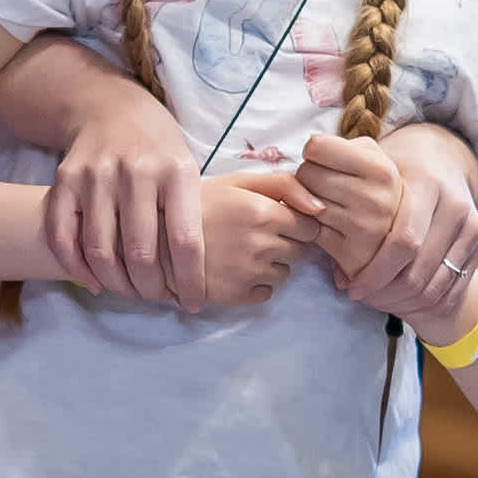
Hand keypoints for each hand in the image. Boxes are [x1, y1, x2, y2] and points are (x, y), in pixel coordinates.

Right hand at [42, 90, 209, 307]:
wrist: (110, 107)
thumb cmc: (158, 147)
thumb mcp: (188, 166)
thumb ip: (194, 213)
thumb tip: (205, 274)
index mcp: (176, 170)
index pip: (185, 240)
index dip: (190, 281)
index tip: (193, 303)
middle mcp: (135, 171)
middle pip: (140, 252)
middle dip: (151, 289)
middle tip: (158, 299)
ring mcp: (96, 175)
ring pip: (100, 250)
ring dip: (116, 284)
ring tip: (130, 293)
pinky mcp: (65, 180)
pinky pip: (63, 236)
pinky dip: (77, 268)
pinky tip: (95, 282)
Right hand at [199, 166, 324, 306]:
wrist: (157, 236)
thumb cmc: (201, 203)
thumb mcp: (240, 181)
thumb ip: (285, 186)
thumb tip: (320, 206)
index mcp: (264, 212)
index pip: (310, 227)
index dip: (297, 224)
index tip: (277, 220)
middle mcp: (261, 245)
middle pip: (300, 251)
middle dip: (285, 243)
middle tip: (255, 234)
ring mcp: (250, 273)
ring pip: (284, 273)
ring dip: (271, 264)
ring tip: (240, 251)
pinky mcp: (238, 296)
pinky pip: (266, 293)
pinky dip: (255, 284)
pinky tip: (233, 268)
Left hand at [295, 133, 408, 287]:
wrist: (401, 230)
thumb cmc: (372, 184)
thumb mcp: (369, 155)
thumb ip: (339, 146)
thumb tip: (309, 155)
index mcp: (382, 171)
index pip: (317, 147)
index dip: (316, 152)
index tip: (326, 160)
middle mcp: (376, 201)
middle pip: (307, 174)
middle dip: (309, 177)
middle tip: (327, 186)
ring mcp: (364, 231)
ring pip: (305, 204)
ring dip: (307, 203)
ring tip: (331, 205)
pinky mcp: (352, 256)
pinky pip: (309, 230)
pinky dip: (311, 226)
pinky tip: (328, 225)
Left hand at [324, 123, 477, 328]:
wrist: (441, 159)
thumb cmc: (393, 170)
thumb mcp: (368, 172)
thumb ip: (342, 202)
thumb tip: (330, 262)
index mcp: (424, 182)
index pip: (402, 240)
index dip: (375, 272)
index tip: (350, 288)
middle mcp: (453, 203)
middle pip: (419, 269)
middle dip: (386, 292)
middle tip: (362, 299)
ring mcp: (472, 225)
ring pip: (436, 283)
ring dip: (403, 301)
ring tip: (377, 302)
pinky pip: (453, 287)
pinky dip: (426, 302)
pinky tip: (402, 302)